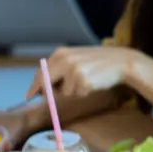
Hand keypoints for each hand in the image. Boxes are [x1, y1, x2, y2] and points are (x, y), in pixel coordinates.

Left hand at [26, 46, 140, 99]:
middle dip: (49, 93)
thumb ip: (59, 67)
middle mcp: (64, 61)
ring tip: (87, 81)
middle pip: (46, 84)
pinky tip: (94, 83)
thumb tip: (42, 87)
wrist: (122, 61)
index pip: (41, 72)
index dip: (35, 86)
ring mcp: (73, 71)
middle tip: (53, 98)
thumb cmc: (99, 62)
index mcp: (60, 53)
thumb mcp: (76, 58)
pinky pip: (78, 94)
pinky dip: (85, 93)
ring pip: (64, 92)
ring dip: (73, 91)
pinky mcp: (83, 81)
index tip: (30, 95)